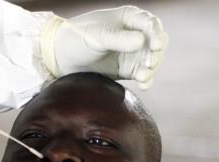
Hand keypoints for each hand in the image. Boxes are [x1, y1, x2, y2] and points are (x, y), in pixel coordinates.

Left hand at [41, 6, 168, 89]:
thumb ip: (118, 39)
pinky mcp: (128, 69)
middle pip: (157, 43)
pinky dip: (146, 79)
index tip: (155, 46)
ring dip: (152, 69)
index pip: (151, 24)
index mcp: (129, 18)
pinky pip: (143, 74)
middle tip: (149, 65)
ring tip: (143, 78)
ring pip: (152, 60)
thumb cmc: (77, 39)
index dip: (156, 34)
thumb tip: (142, 41)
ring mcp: (132, 52)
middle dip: (156, 54)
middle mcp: (134, 34)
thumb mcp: (97, 37)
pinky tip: (144, 85)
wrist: (61, 58)